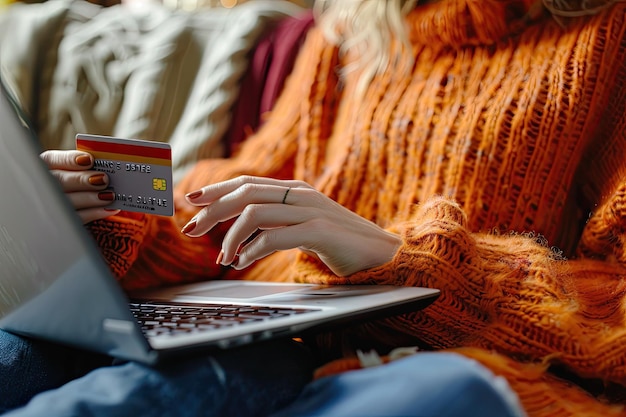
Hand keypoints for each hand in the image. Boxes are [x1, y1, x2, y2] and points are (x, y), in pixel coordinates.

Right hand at [40, 150, 120, 223]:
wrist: (64, 216)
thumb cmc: (77, 184)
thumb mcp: (75, 171)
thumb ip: (84, 167)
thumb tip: (105, 165)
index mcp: (45, 167)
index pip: (51, 160)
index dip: (70, 159)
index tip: (89, 160)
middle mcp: (44, 185)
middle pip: (58, 181)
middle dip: (82, 179)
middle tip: (103, 179)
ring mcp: (50, 205)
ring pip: (67, 201)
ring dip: (91, 198)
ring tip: (109, 195)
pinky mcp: (61, 222)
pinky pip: (76, 218)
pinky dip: (94, 213)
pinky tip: (108, 208)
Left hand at [181, 176, 401, 275]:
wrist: (380, 254)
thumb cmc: (339, 243)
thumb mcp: (303, 225)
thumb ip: (277, 221)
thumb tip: (242, 229)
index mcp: (294, 190)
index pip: (247, 182)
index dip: (216, 189)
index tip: (191, 200)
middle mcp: (299, 194)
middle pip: (244, 193)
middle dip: (213, 210)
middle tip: (192, 229)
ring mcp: (310, 211)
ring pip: (255, 214)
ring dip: (231, 237)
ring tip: (224, 258)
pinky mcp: (319, 231)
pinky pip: (275, 237)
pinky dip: (252, 250)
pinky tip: (243, 262)